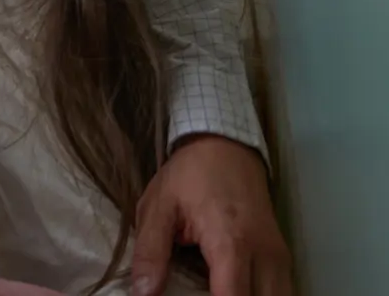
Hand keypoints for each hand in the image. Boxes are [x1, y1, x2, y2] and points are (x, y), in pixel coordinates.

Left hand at [133, 134, 292, 295]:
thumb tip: (142, 294)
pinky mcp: (283, 258)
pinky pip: (280, 292)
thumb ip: (150, 253)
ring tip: (213, 291)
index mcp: (231, 244)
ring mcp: (279, 258)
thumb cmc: (190, 174)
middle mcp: (265, 256)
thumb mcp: (158, 207)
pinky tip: (231, 291)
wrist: (226, 146)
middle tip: (197, 294)